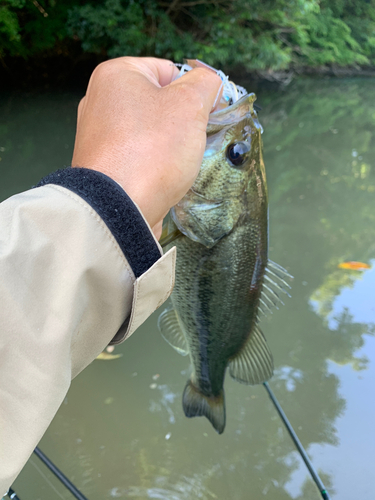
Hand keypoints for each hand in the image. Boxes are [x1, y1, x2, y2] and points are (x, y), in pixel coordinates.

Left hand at [71, 57, 221, 238]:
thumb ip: (205, 84)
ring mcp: (99, 138)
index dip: (193, 90)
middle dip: (182, 120)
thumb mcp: (190, 104)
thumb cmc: (151, 151)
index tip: (207, 112)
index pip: (167, 70)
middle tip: (194, 138)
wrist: (120, 210)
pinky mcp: (104, 168)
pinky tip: (164, 178)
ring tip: (178, 162)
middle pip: (157, 103)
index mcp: (116, 76)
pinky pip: (139, 158)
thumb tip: (210, 83)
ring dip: (171, 146)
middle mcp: (100, 103)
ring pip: (150, 133)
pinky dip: (155, 165)